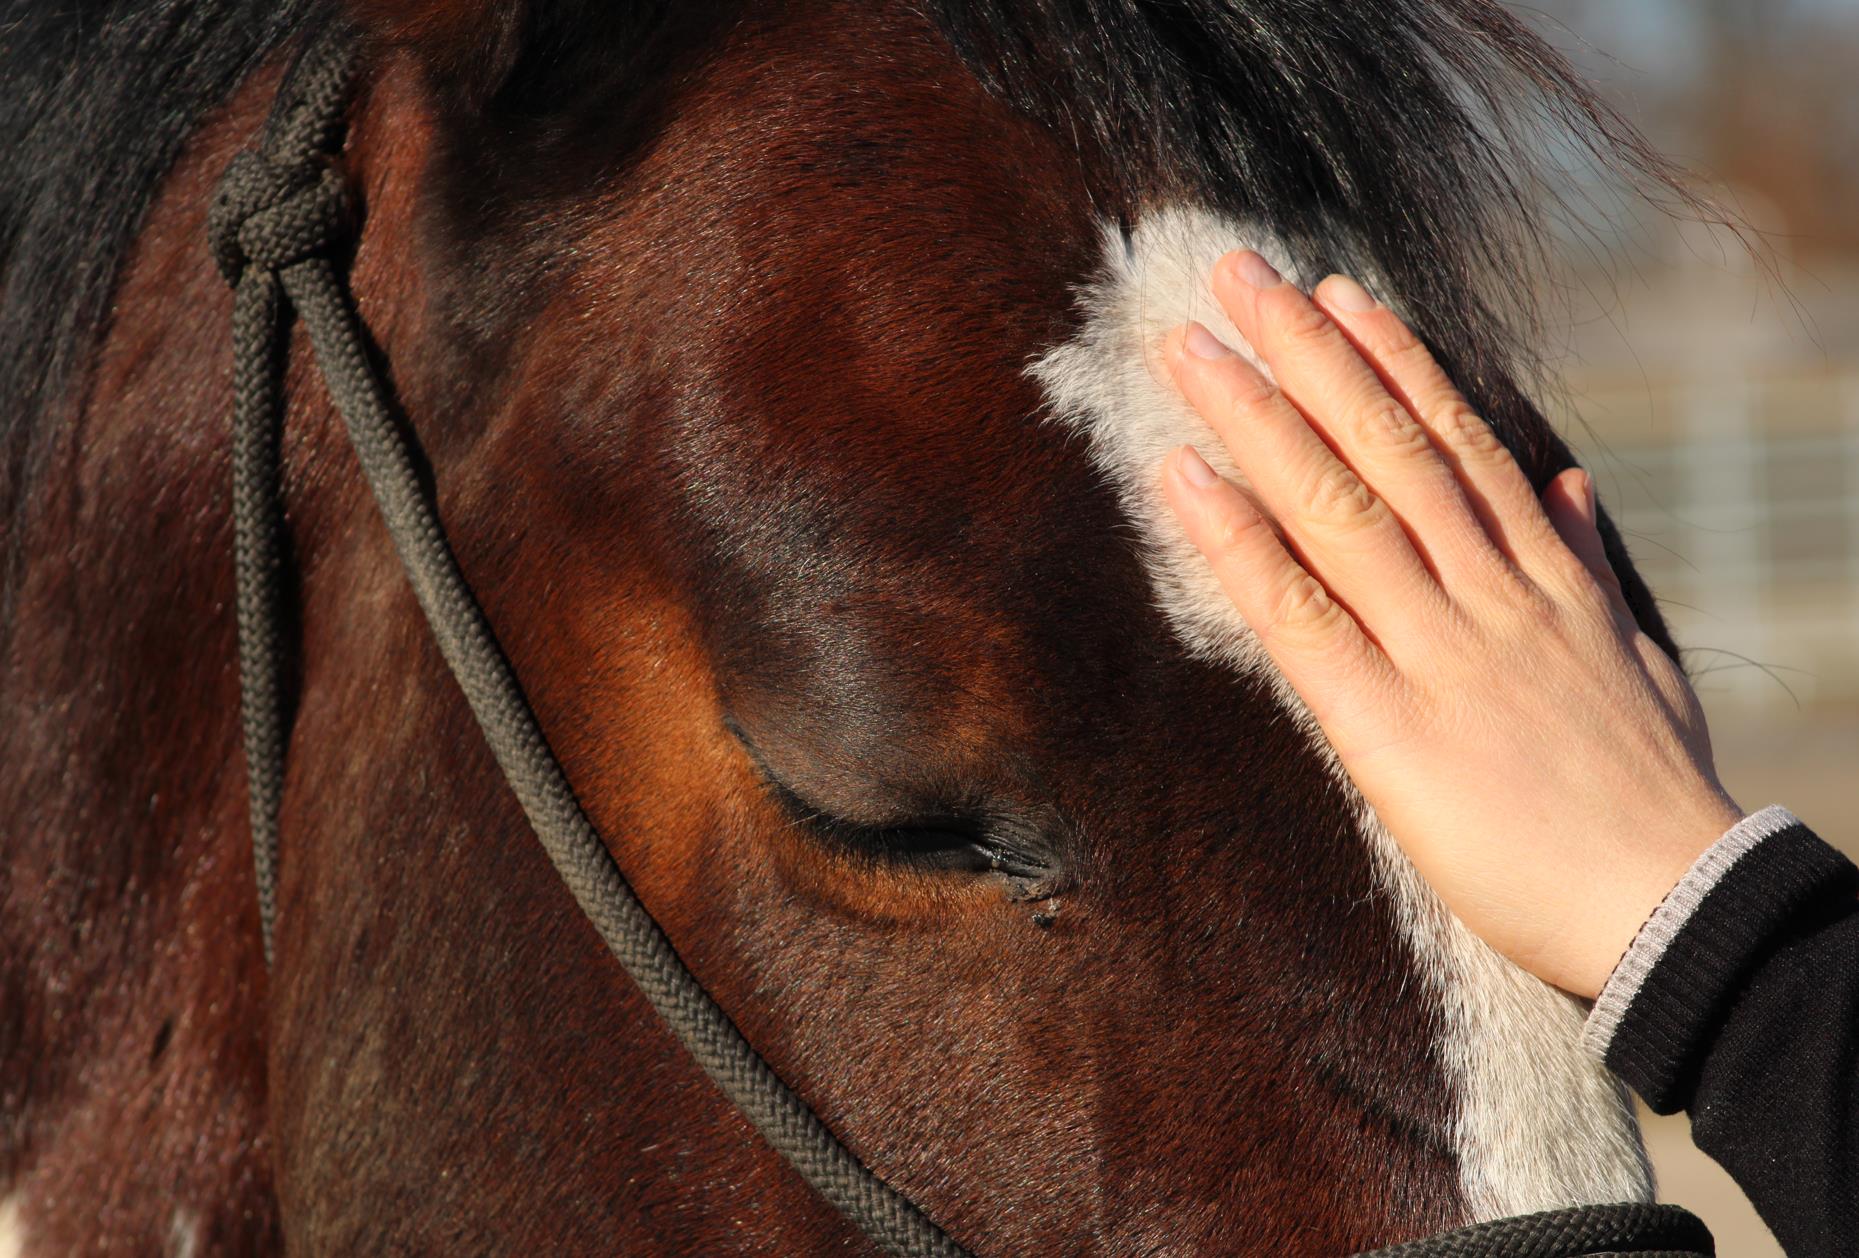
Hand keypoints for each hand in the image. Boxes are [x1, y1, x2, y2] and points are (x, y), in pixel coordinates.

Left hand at [1158, 250, 1743, 999]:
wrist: (1676, 907)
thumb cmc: (1654, 795)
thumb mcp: (1636, 658)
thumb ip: (1590, 567)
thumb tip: (1571, 492)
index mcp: (1542, 577)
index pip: (1457, 443)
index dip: (1392, 361)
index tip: (1339, 292)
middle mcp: (1486, 591)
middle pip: (1383, 446)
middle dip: (1305, 353)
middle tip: (1234, 272)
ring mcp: (1437, 650)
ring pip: (1334, 506)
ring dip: (1256, 417)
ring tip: (1188, 345)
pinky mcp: (1388, 726)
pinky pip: (1297, 616)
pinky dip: (1235, 542)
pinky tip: (1180, 479)